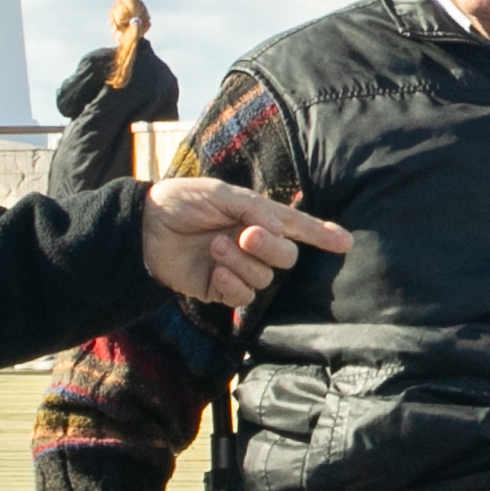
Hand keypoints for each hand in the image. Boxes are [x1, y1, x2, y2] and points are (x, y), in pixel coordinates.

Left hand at [140, 177, 351, 312]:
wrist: (143, 227)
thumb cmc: (180, 202)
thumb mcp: (219, 194)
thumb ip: (253, 209)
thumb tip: (281, 230)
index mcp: (256, 216)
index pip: (296, 227)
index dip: (321, 234)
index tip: (346, 242)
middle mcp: (252, 244)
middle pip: (286, 257)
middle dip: (270, 248)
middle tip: (245, 234)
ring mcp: (236, 268)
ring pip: (264, 277)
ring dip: (242, 262)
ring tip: (214, 247)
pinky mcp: (219, 290)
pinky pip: (243, 296)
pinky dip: (232, 283)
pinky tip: (214, 269)